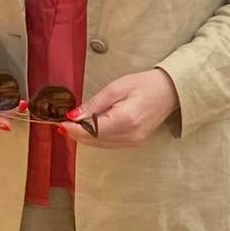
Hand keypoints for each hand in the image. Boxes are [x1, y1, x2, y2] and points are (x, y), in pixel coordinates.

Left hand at [65, 69, 179, 148]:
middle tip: (61, 124)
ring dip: (84, 137)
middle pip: (94, 141)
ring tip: (71, 126)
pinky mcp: (134, 142)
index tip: (60, 123)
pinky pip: (109, 144)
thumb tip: (74, 115)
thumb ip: (94, 103)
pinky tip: (87, 129)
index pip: (92, 131)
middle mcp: (130, 135)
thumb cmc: (145, 84)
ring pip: (100, 145)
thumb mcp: (116, 88)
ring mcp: (133, 141)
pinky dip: (96, 138)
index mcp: (126, 120)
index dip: (74, 129)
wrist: (169, 91)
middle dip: (76, 133)